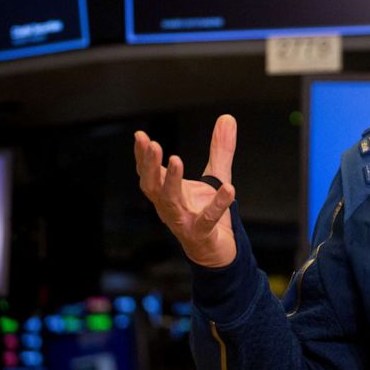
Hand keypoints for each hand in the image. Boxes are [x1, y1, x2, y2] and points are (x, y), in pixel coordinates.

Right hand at [135, 115, 237, 266]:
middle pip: (152, 185)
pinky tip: (229, 190)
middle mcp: (170, 207)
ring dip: (171, 181)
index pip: (150, 172)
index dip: (143, 156)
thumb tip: (227, 118)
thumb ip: (220, 149)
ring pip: (170, 202)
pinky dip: (217, 205)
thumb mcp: (216, 175)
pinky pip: (207, 219)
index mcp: (168, 192)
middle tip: (151, 144)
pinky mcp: (202, 234)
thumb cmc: (208, 212)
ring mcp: (183, 222)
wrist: (217, 251)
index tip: (140, 136)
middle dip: (149, 165)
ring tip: (175, 159)